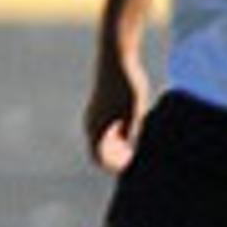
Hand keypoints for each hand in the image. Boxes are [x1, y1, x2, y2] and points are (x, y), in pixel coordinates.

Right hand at [83, 57, 143, 173]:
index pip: (99, 158)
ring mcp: (92, 114)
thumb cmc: (128, 84)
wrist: (116, 58)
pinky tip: (131, 135)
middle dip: (115, 160)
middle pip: (98, 152)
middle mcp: (91, 122)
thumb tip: (132, 147)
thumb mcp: (136, 110)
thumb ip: (132, 130)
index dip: (113, 167)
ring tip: (134, 151)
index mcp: (97, 126)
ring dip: (115, 149)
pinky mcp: (98, 106)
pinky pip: (102, 129)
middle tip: (134, 162)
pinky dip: (114, 137)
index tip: (130, 168)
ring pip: (100, 140)